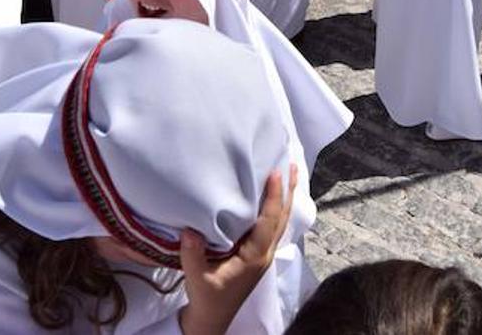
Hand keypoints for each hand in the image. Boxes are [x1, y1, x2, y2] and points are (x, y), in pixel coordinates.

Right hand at [178, 165, 296, 334]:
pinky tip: (271, 198)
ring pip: (279, 221)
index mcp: (255, 256)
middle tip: (291, 164)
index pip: (269, 221)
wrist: (212, 318)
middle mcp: (264, 253)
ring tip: (287, 174)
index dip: (273, 197)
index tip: (275, 173)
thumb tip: (190, 230)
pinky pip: (271, 226)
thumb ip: (193, 255)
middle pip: (282, 217)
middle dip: (288, 191)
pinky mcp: (257, 254)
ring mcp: (263, 254)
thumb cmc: (207, 298)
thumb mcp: (198, 278)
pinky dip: (275, 208)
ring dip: (284, 198)